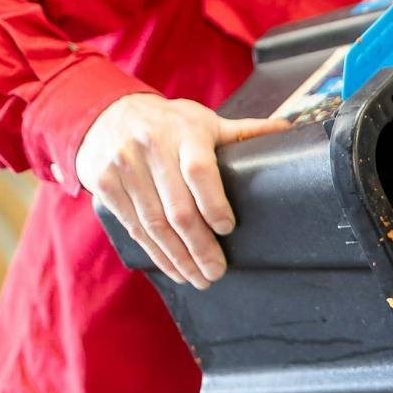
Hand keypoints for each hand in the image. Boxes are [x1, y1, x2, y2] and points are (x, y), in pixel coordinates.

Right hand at [75, 93, 288, 288]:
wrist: (103, 113)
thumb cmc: (168, 123)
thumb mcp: (203, 120)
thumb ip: (241, 131)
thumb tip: (288, 130)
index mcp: (184, 131)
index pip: (199, 171)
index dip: (214, 204)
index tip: (228, 228)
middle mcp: (150, 148)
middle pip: (177, 208)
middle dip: (200, 246)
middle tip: (217, 271)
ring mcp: (123, 167)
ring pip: (154, 224)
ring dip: (179, 258)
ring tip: (200, 279)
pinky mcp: (104, 185)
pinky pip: (134, 228)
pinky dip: (156, 254)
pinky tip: (174, 269)